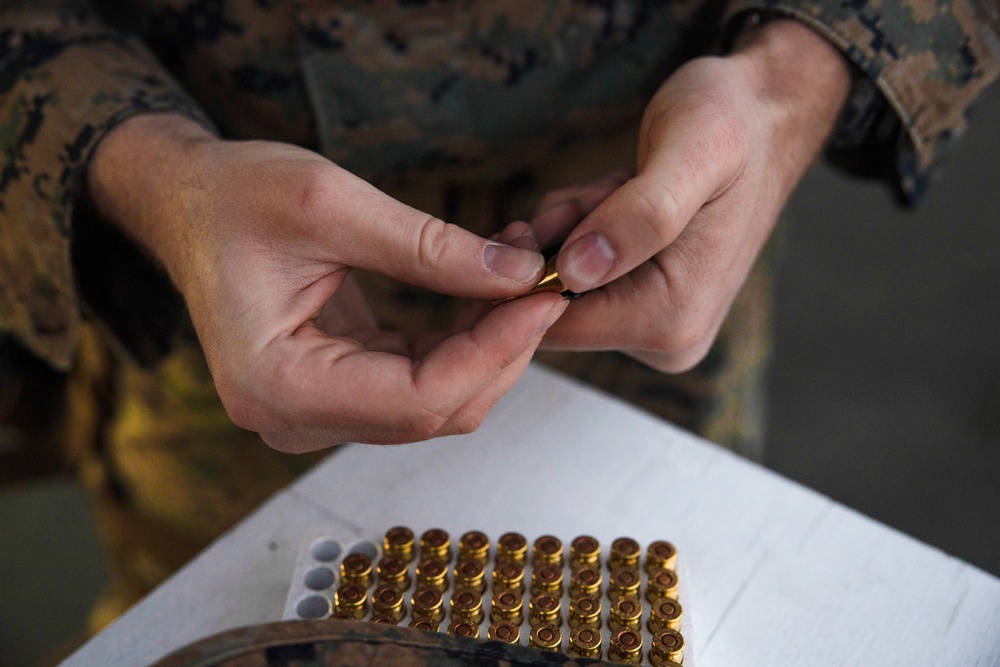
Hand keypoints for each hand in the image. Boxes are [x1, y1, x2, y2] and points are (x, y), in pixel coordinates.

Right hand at [85, 115, 565, 450]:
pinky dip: (459, 344)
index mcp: (277, 385)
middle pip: (433, 411)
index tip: (543, 297)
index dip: (494, 353)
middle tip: (543, 283)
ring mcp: (313, 411)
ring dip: (487, 347)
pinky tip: (485, 295)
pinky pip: (417, 382)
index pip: (418, 399)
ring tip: (518, 278)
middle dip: (500, 350)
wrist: (187, 203)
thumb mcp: (331, 205)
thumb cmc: (235, 196)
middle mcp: (292, 417)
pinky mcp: (334, 390)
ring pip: (434, 402)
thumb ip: (427, 248)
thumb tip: (517, 274)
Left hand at [527, 19, 850, 370]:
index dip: (521, 276)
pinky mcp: (646, 303)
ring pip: (561, 287)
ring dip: (568, 230)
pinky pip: (579, 276)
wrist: (764, 115)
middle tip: (596, 193)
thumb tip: (576, 272)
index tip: (537, 220)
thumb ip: (639, 215)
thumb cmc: (732, 124)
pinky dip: (580, 231)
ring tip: (618, 187)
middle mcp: (665, 340)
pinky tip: (617, 198)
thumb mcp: (690, 152)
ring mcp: (656, 325)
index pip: (549, 327)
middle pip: (552, 308)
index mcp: (672, 320)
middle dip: (553, 246)